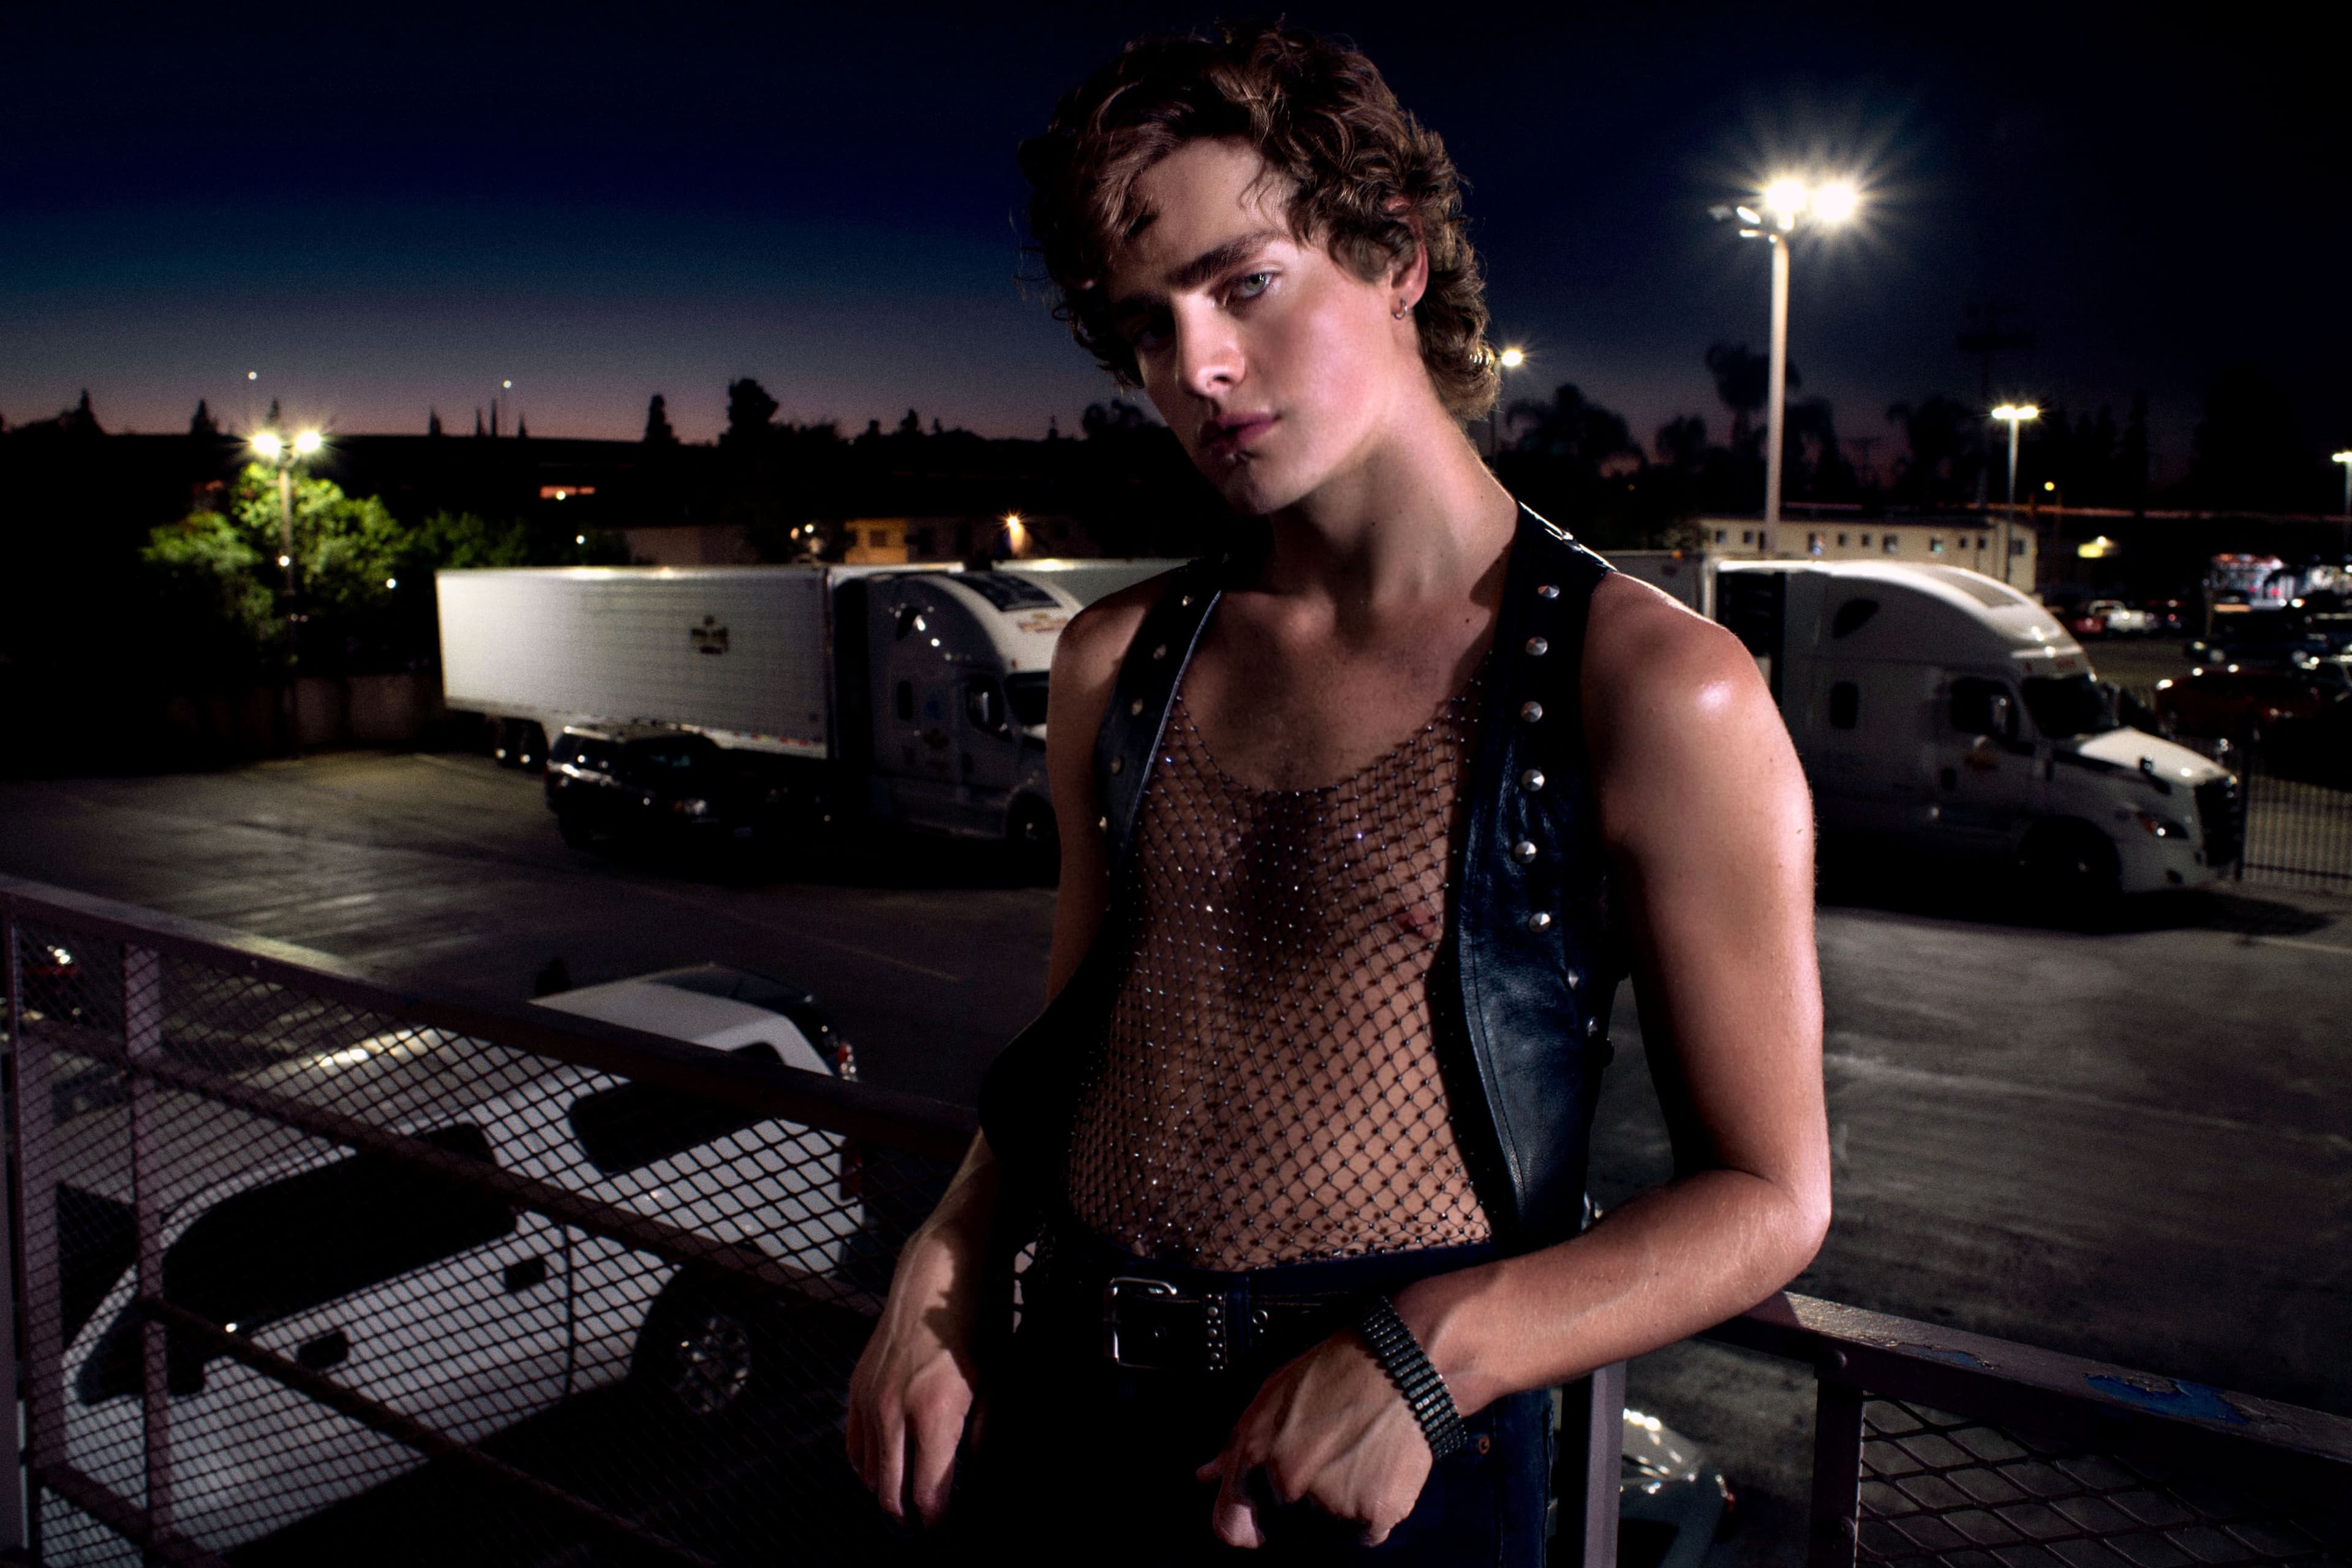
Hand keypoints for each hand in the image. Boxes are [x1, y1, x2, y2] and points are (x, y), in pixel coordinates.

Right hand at [845, 1222, 985, 1525]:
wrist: (936, 1270)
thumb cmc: (975, 1320)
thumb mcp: (995, 1379)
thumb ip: (985, 1435)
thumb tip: (976, 1477)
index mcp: (933, 1412)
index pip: (927, 1492)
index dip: (938, 1522)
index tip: (949, 1531)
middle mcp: (893, 1411)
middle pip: (890, 1493)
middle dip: (910, 1516)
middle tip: (930, 1523)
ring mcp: (869, 1399)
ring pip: (868, 1473)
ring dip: (888, 1491)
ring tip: (912, 1497)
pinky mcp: (856, 1386)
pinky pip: (854, 1444)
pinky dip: (869, 1463)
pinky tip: (889, 1464)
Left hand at [1194, 1331, 1434, 1548]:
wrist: (1401, 1368)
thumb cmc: (1336, 1375)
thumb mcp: (1270, 1397)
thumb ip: (1234, 1446)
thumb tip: (1206, 1476)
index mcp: (1256, 1457)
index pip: (1231, 1528)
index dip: (1248, 1524)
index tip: (1263, 1517)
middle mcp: (1288, 1485)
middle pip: (1284, 1533)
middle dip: (1299, 1510)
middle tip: (1327, 1469)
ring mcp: (1330, 1505)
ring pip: (1327, 1536)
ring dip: (1337, 1513)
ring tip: (1353, 1464)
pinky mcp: (1372, 1516)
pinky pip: (1366, 1534)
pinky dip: (1371, 1512)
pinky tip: (1375, 1473)